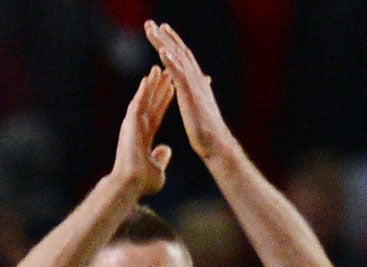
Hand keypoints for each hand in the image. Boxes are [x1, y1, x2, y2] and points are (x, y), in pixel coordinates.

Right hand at [111, 64, 175, 196]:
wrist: (130, 185)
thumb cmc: (142, 183)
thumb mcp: (158, 169)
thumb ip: (162, 158)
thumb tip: (166, 150)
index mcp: (144, 137)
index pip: (158, 114)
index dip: (166, 101)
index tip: (173, 88)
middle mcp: (137, 128)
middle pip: (152, 103)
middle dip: (160, 87)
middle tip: (167, 71)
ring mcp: (133, 125)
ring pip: (144, 100)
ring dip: (152, 84)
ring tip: (158, 68)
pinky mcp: (130, 123)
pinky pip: (138, 103)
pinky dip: (144, 90)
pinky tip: (149, 77)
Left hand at [146, 20, 234, 160]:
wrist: (215, 143)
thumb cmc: (207, 130)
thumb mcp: (201, 105)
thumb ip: (201, 90)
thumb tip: (205, 82)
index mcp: (195, 82)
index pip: (182, 58)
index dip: (172, 43)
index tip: (161, 30)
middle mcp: (196, 78)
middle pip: (179, 52)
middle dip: (165, 37)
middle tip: (151, 23)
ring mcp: (194, 85)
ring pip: (178, 58)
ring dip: (165, 43)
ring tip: (153, 30)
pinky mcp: (191, 95)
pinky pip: (180, 75)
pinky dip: (171, 62)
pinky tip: (162, 51)